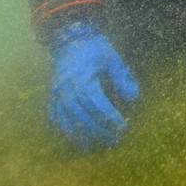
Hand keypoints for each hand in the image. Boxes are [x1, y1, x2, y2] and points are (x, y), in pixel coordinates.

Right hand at [48, 21, 140, 148]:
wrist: (69, 39)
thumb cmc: (94, 49)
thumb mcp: (112, 58)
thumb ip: (123, 77)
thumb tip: (133, 99)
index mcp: (81, 78)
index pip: (96, 103)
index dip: (109, 118)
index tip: (123, 128)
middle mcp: (65, 89)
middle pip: (80, 117)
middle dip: (98, 132)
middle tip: (114, 140)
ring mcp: (56, 94)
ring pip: (65, 122)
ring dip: (80, 136)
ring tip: (95, 146)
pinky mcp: (52, 97)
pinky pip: (54, 118)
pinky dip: (64, 130)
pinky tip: (77, 138)